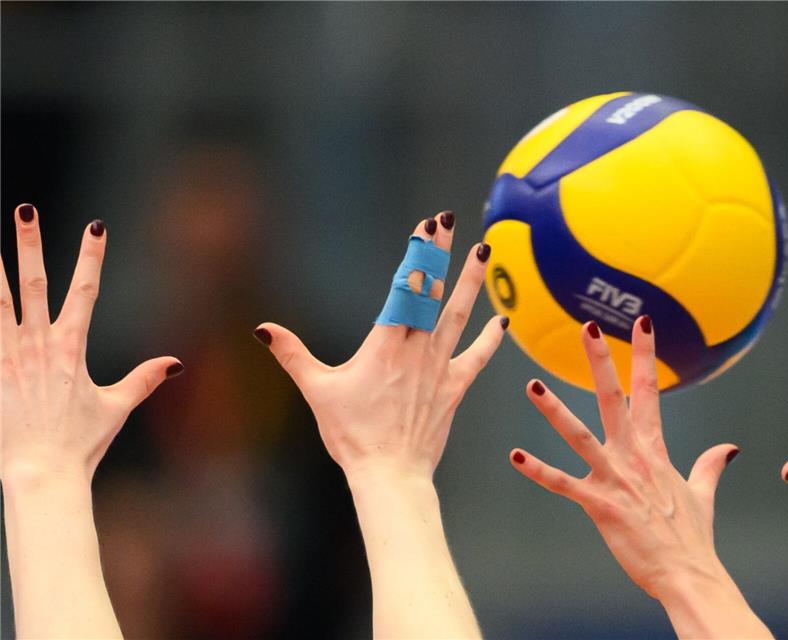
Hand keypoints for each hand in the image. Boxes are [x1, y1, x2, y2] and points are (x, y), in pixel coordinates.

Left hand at [1, 204, 182, 485]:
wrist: (42, 472)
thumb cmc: (80, 443)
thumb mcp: (116, 407)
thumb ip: (143, 379)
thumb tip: (175, 362)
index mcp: (71, 348)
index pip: (85, 291)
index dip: (92, 257)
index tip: (96, 226)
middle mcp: (38, 345)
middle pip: (34, 283)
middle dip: (30, 245)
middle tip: (25, 211)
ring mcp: (8, 357)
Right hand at [255, 211, 505, 481]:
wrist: (389, 474)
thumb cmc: (352, 434)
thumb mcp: (318, 390)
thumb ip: (293, 354)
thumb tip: (262, 329)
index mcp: (386, 342)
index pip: (406, 286)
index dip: (418, 253)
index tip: (427, 225)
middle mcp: (417, 347)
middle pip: (433, 290)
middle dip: (441, 253)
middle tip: (450, 220)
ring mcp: (439, 367)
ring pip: (459, 315)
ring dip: (471, 283)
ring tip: (483, 253)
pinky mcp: (454, 388)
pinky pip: (476, 358)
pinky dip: (490, 340)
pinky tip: (502, 321)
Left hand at [510, 317, 769, 637]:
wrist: (690, 574)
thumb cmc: (691, 538)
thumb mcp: (701, 495)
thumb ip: (709, 467)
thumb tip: (727, 448)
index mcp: (654, 450)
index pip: (649, 391)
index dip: (644, 354)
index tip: (642, 321)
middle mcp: (634, 456)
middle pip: (614, 398)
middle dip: (601, 362)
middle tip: (587, 327)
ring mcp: (616, 478)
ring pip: (579, 434)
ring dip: (554, 410)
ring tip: (531, 384)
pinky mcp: (600, 505)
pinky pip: (564, 483)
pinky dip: (538, 470)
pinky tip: (515, 456)